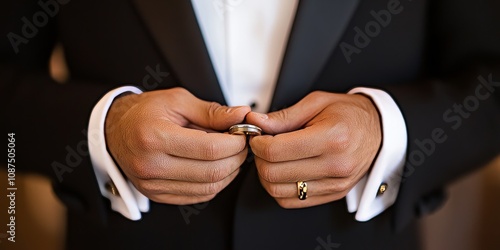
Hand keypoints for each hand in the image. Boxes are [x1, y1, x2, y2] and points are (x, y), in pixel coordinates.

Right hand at [105, 87, 250, 204]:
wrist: (115, 130)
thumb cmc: (144, 113)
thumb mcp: (177, 101)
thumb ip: (211, 112)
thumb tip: (241, 115)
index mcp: (154, 137)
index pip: (209, 149)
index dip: (235, 143)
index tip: (242, 134)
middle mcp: (151, 165)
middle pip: (212, 172)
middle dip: (236, 159)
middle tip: (241, 145)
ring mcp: (153, 184)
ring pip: (208, 188)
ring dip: (229, 173)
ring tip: (231, 155)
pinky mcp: (157, 195)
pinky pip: (197, 196)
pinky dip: (215, 184)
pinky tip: (217, 167)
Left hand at [246, 91, 380, 207]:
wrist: (380, 131)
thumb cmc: (349, 114)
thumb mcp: (317, 103)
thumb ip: (284, 116)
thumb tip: (255, 122)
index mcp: (332, 138)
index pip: (277, 150)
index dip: (257, 142)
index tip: (257, 135)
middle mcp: (335, 165)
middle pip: (274, 173)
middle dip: (259, 158)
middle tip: (262, 144)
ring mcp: (335, 184)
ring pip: (278, 191)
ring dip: (266, 175)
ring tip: (272, 157)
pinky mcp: (333, 194)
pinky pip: (291, 201)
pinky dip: (279, 188)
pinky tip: (282, 171)